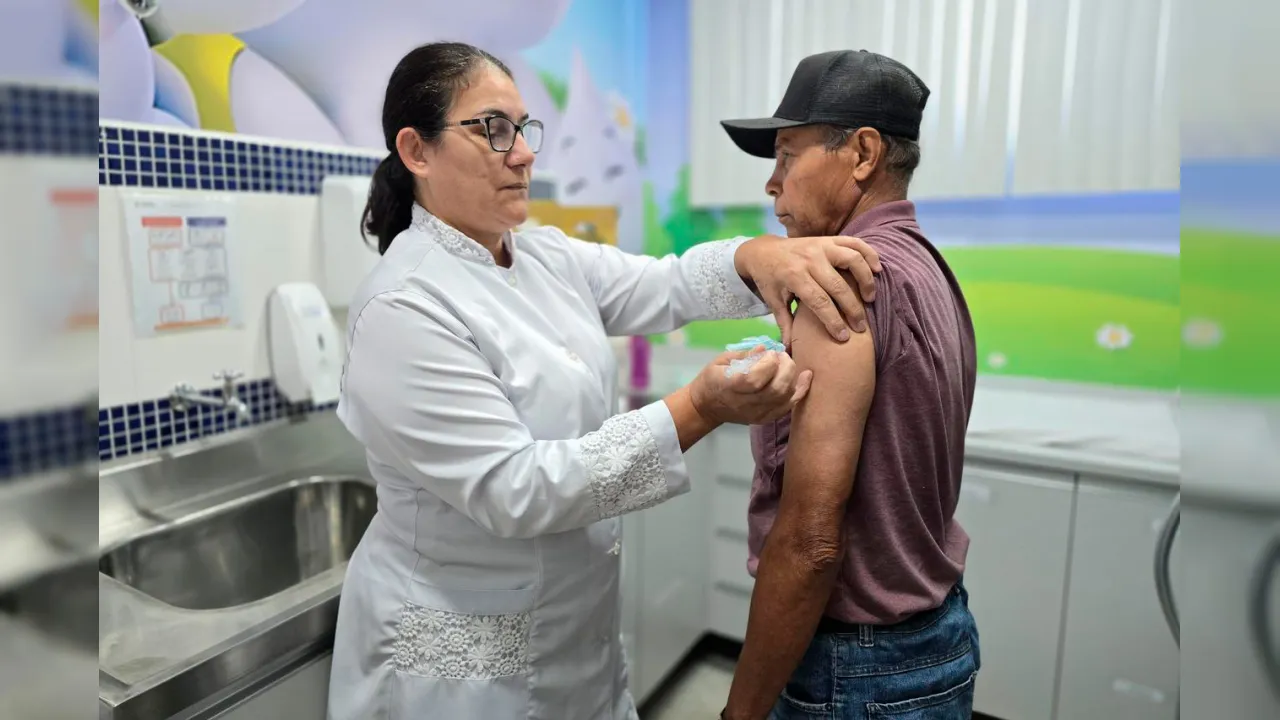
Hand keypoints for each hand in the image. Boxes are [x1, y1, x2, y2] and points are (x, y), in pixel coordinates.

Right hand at [688, 348, 812, 425]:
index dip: (768, 364)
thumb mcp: (721, 361)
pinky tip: (806, 376)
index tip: (770, 352)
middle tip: (782, 356)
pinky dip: (800, 391)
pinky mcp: (766, 418)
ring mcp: (757, 414)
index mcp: (730, 387)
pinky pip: (788, 406)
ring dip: (792, 377)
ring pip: (785, 398)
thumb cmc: (712, 379)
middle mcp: (745, 404)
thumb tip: (764, 348)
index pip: (755, 379)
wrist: (707, 407)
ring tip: (787, 364)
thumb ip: (744, 355)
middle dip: (785, 368)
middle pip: (775, 389)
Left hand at [735, 234, 880, 344]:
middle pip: (839, 286)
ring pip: (852, 260)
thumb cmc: (770, 280)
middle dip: (853, 309)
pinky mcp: (829, 239)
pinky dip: (869, 253)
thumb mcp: (774, 302)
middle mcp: (810, 259)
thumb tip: (790, 349)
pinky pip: (854, 243)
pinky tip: (877, 269)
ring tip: (870, 298)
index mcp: (794, 276)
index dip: (833, 320)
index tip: (844, 336)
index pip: (819, 301)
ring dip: (865, 280)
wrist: (762, 251)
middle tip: (861, 326)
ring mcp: (821, 245)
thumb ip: (784, 324)